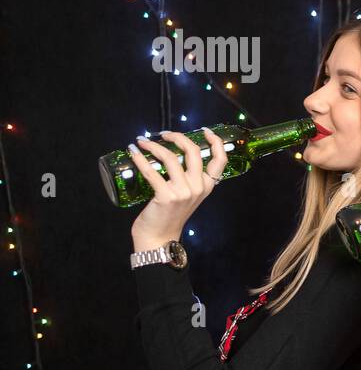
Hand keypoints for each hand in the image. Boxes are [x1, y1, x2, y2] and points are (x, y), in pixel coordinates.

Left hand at [129, 128, 227, 252]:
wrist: (159, 239)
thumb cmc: (170, 216)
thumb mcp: (187, 197)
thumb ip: (187, 181)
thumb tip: (172, 157)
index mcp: (207, 186)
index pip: (219, 160)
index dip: (214, 142)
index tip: (204, 131)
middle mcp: (198, 188)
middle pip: (193, 152)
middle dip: (177, 137)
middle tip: (164, 134)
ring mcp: (183, 192)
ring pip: (171, 158)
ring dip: (154, 146)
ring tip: (143, 142)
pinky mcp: (165, 196)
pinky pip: (151, 171)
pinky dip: (140, 159)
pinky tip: (133, 152)